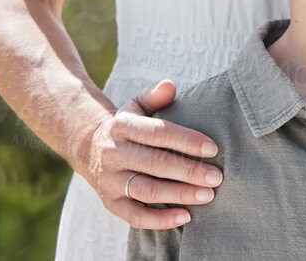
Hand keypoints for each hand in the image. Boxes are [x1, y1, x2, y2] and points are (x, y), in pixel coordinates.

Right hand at [77, 80, 220, 228]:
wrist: (88, 147)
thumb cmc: (127, 126)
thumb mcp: (136, 105)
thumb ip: (153, 95)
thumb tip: (170, 86)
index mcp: (123, 127)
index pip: (157, 133)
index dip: (186, 140)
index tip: (213, 148)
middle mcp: (113, 153)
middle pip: (155, 164)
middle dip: (189, 171)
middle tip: (217, 177)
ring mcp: (110, 180)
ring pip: (146, 190)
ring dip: (179, 195)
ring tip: (208, 195)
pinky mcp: (109, 203)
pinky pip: (134, 216)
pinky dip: (159, 220)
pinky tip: (185, 217)